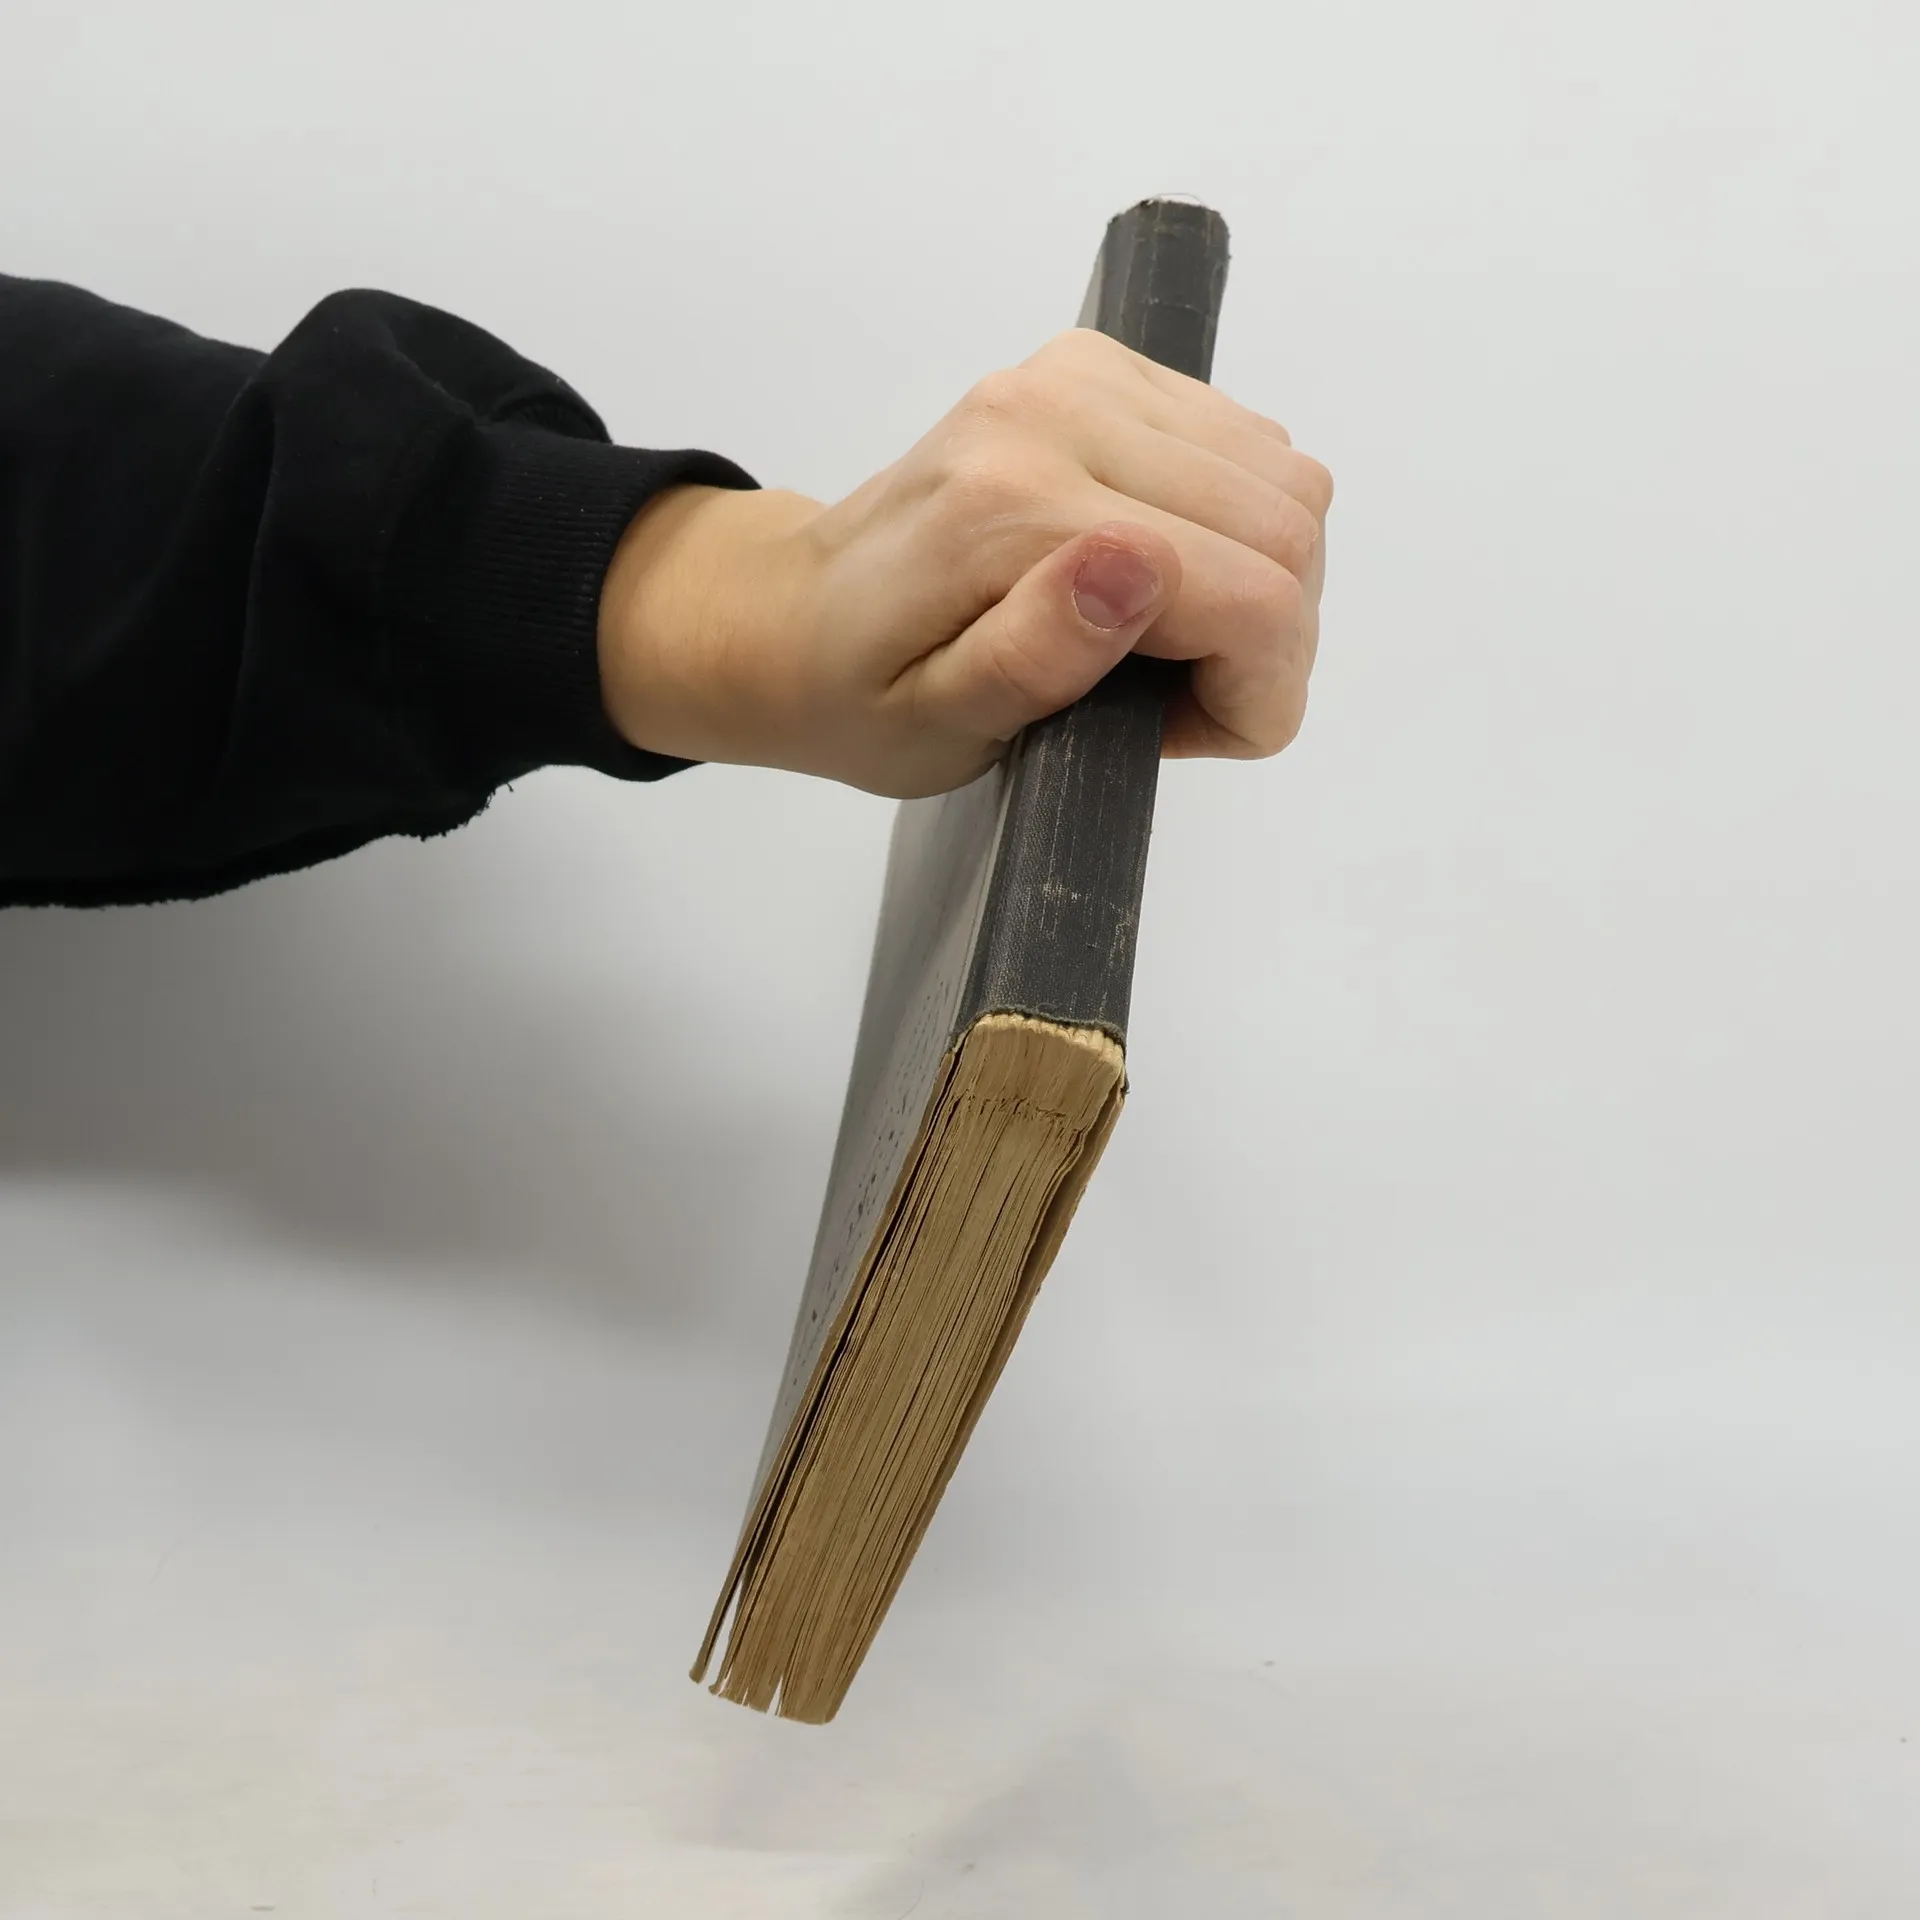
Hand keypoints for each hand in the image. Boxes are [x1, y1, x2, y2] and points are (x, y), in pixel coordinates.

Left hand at [596, 328, 1331, 797]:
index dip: (1254, 693)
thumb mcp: (936, 728)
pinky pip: (1245, 445)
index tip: (1179, 734)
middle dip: (1264, 640)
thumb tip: (1140, 564)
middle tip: (1169, 694)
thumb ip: (1038, 656)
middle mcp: (1057, 411)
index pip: (1253, 595)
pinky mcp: (1096, 366)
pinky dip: (1231, 525)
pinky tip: (1151, 574)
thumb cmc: (863, 698)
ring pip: (1286, 481)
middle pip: (1289, 526)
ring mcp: (1081, 375)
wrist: (795, 616)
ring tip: (1158, 638)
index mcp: (1014, 508)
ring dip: (1257, 579)